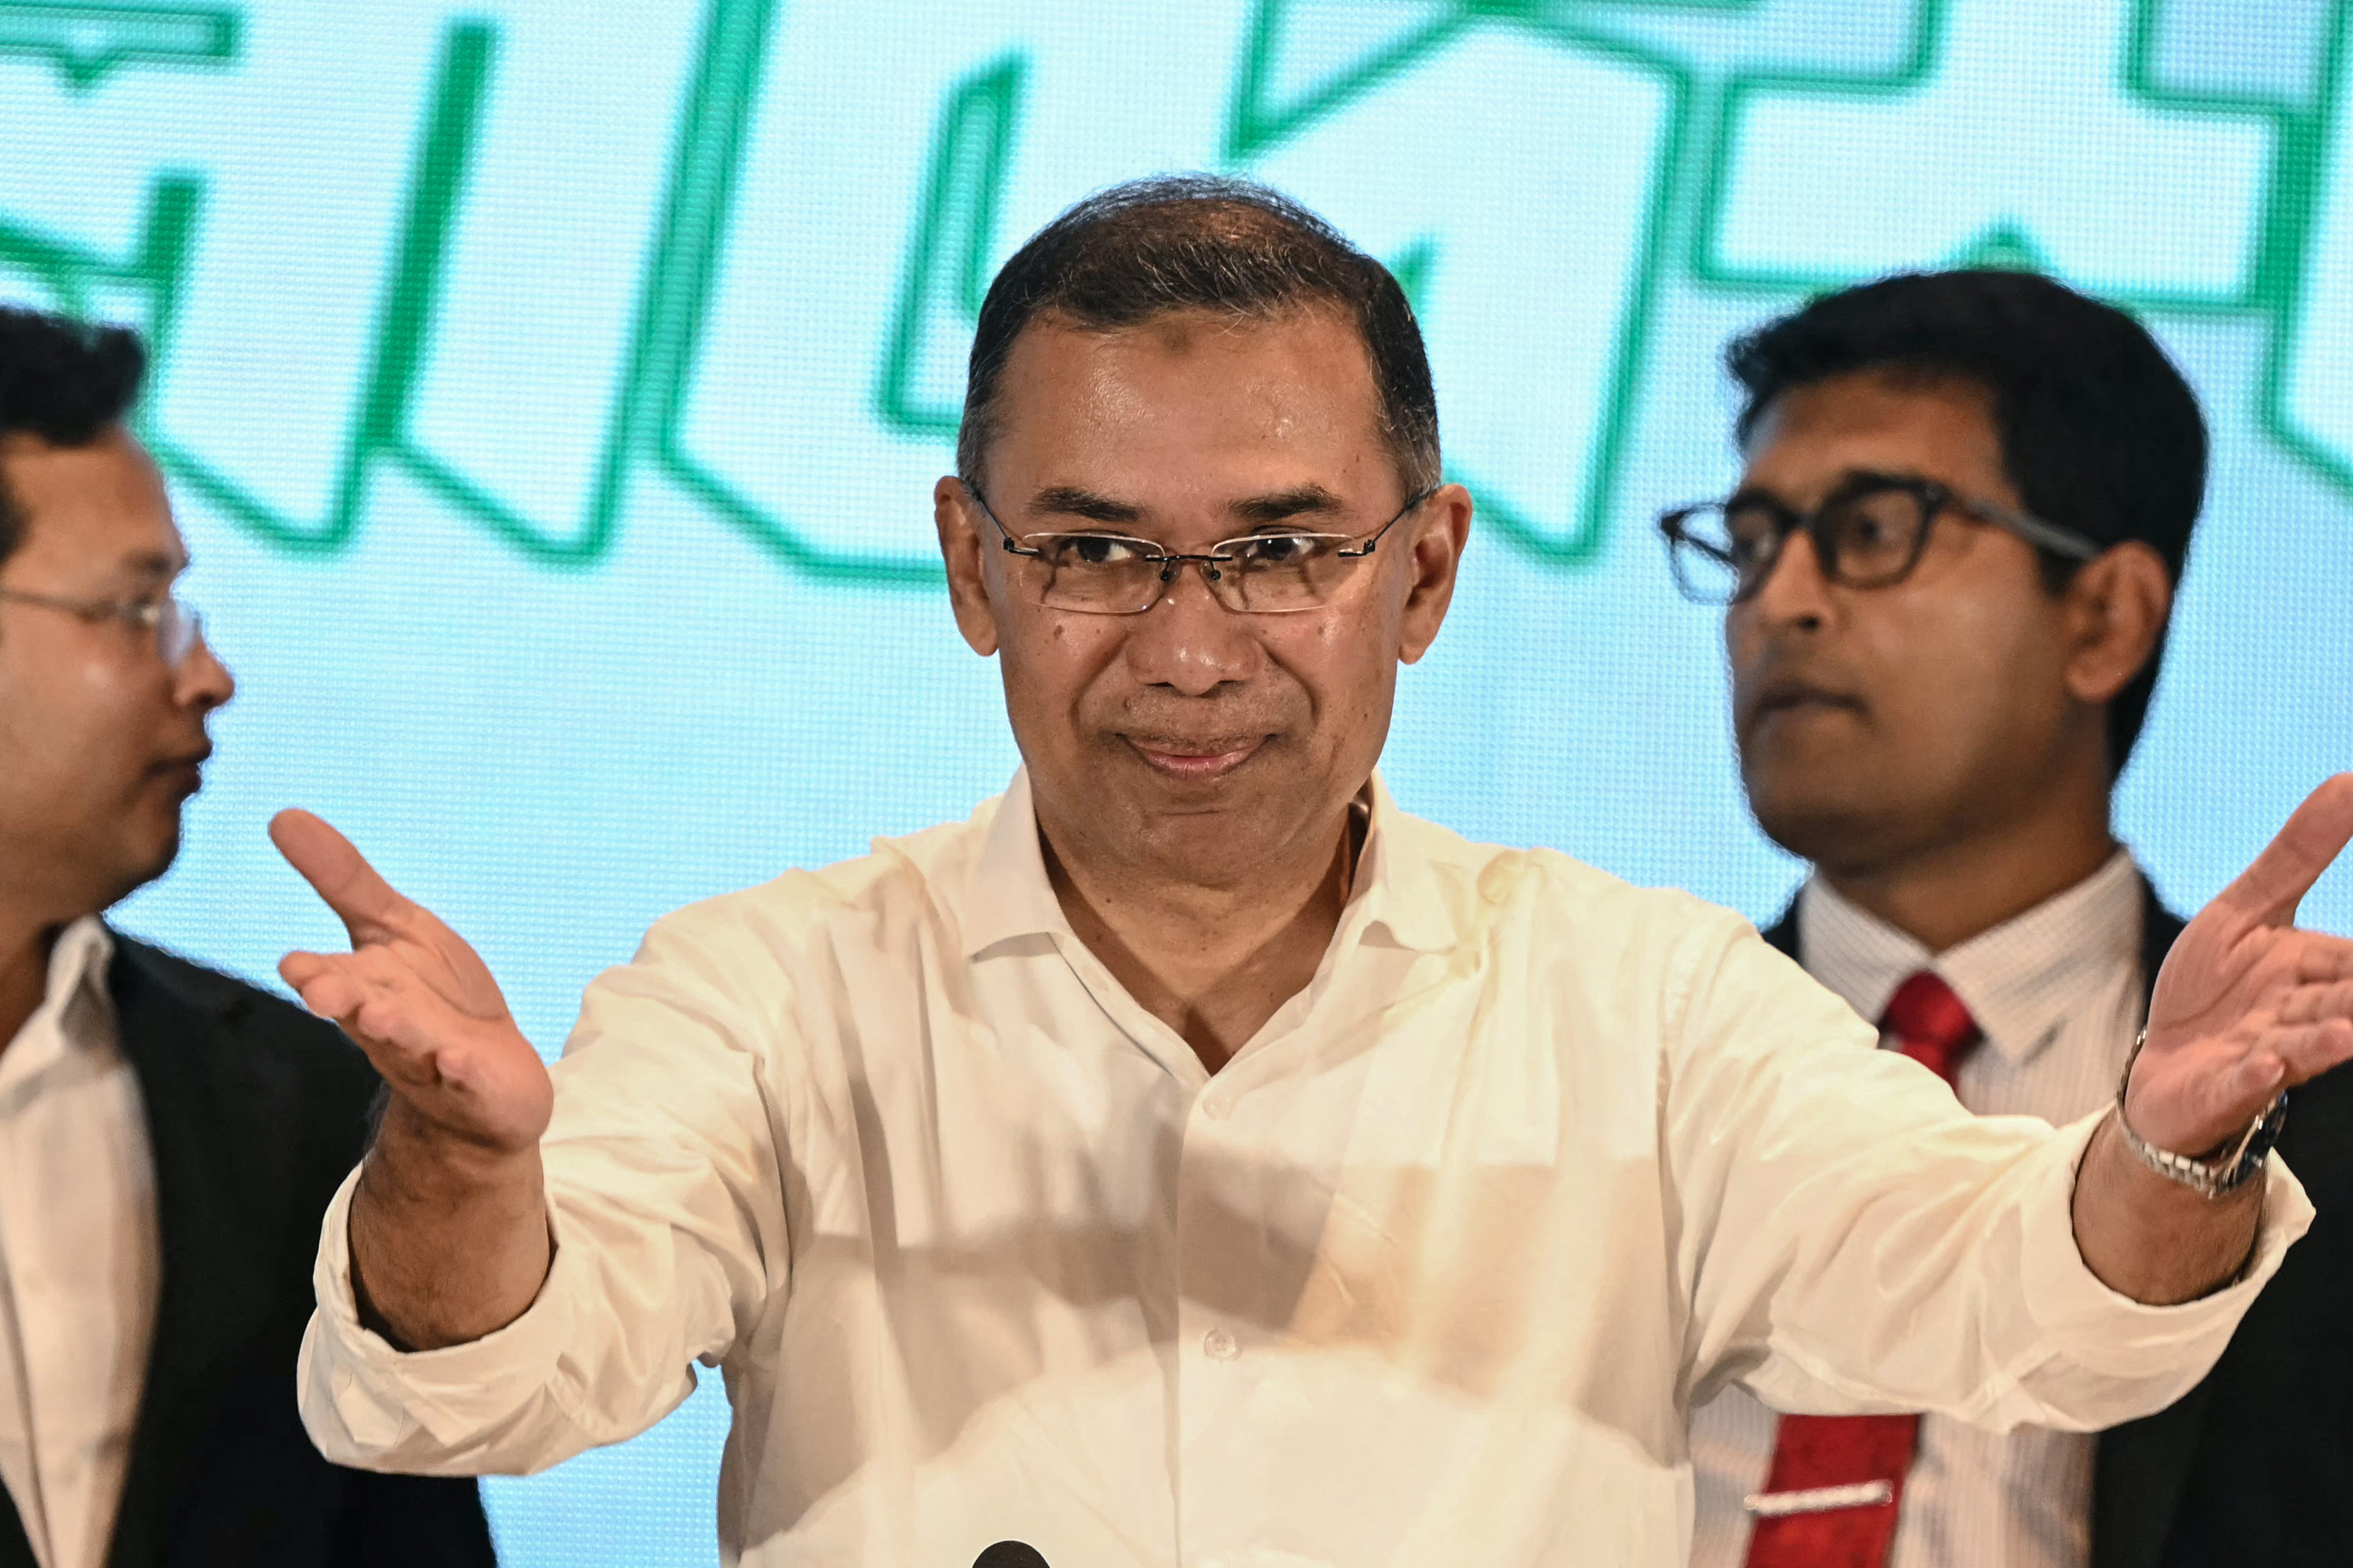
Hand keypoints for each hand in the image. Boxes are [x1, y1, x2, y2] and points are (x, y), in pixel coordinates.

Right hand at [273, 809, 552, 1156]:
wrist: (487, 1078)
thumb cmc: (435, 997)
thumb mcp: (396, 928)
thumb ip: (344, 881)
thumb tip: (282, 815)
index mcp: (365, 986)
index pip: (329, 978)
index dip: (314, 972)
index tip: (294, 964)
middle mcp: (389, 1025)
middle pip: (359, 1011)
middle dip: (342, 1001)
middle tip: (321, 992)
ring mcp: (430, 1058)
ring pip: (407, 1045)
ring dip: (393, 1030)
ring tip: (377, 1016)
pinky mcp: (474, 1084)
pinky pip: (466, 1079)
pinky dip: (461, 1070)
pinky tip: (459, 1060)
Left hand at [2131, 774, 2352, 1154]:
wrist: (2162, 1068)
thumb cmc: (2210, 988)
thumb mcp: (2243, 911)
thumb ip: (2298, 856)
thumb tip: (2348, 779)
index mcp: (2312, 970)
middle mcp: (2300, 1017)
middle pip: (2343, 1003)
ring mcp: (2263, 1055)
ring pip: (2304, 1047)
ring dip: (2326, 1040)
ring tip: (2348, 1032)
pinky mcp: (2222, 1088)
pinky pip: (2242, 1085)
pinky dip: (2253, 1077)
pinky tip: (2265, 1067)